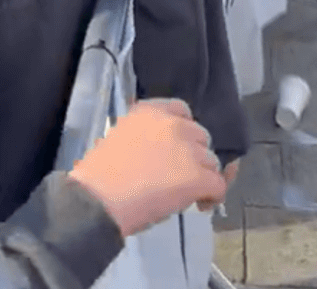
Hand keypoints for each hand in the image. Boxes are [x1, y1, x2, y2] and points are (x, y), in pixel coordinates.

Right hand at [68, 99, 226, 237]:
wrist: (98, 198)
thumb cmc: (101, 175)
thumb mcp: (122, 137)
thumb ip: (147, 135)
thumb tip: (163, 153)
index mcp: (150, 111)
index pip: (181, 110)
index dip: (184, 133)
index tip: (177, 150)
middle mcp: (173, 123)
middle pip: (201, 136)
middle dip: (194, 155)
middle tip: (180, 176)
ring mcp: (187, 149)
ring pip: (211, 162)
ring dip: (203, 176)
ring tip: (189, 194)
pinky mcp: (197, 176)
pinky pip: (218, 185)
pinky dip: (213, 197)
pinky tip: (202, 205)